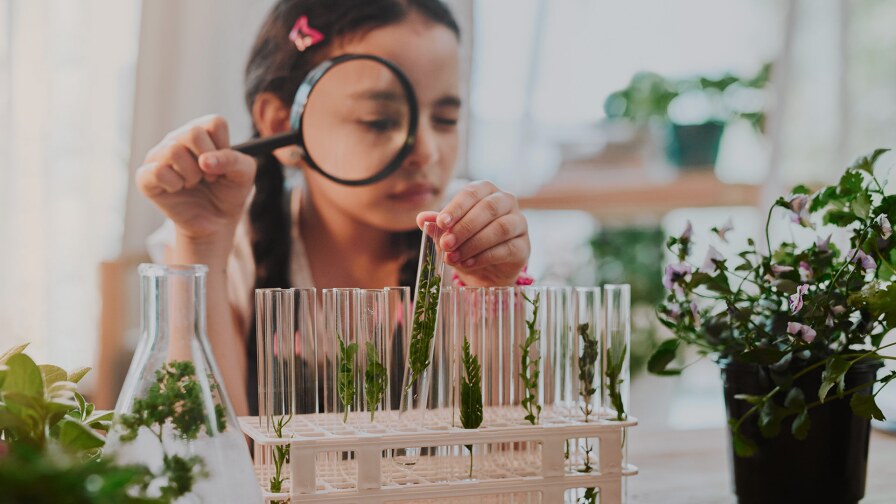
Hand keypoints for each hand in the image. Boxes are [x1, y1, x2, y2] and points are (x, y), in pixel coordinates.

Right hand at [136, 115, 256, 246]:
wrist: (214, 222)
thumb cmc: (228, 192)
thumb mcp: (243, 175)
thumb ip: (234, 160)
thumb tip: (205, 161)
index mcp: (202, 132)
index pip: (214, 123)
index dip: (223, 147)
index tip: (222, 165)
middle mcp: (177, 139)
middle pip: (193, 133)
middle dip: (208, 161)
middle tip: (209, 177)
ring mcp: (159, 156)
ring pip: (174, 151)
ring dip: (192, 175)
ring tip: (193, 184)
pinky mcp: (146, 177)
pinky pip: (157, 171)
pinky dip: (174, 185)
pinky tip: (178, 189)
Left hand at [417, 180, 529, 285]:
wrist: (485, 271)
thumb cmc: (466, 243)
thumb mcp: (448, 234)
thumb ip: (438, 225)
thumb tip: (422, 219)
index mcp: (486, 191)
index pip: (472, 192)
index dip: (456, 207)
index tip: (441, 223)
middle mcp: (506, 202)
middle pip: (489, 208)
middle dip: (464, 227)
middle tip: (446, 244)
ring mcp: (519, 223)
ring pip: (500, 228)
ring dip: (474, 243)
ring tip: (454, 257)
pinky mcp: (524, 246)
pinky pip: (507, 249)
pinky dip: (484, 257)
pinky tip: (468, 264)